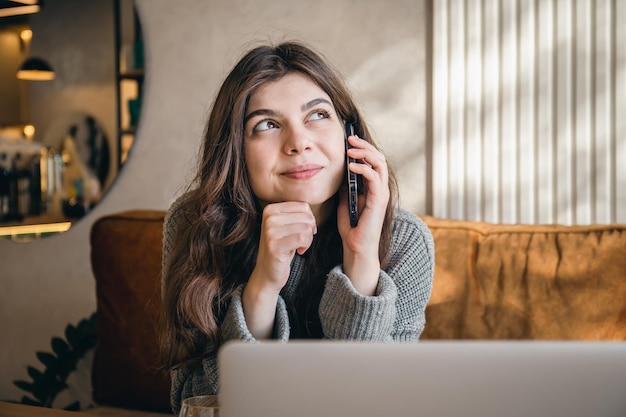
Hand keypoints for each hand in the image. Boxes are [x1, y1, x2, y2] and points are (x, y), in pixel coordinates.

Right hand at [242, 201, 316, 337]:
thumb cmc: (282, 248)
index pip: (303, 206)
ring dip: (308, 240)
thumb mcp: (287, 227)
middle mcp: (268, 217)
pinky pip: (302, 238)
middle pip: (306, 217)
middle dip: (310, 230)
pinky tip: (299, 251)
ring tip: (300, 246)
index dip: (310, 220)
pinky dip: (306, 246)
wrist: (267, 272)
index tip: (304, 232)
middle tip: (303, 241)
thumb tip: (312, 210)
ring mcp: (270, 231)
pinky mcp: (274, 245)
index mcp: (271, 209)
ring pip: (305, 227)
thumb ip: (297, 214)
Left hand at [337, 134, 389, 294]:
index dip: (362, 149)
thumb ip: (346, 187)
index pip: (372, 161)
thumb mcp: (344, 201)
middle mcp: (380, 188)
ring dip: (365, 153)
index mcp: (373, 187)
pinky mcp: (378, 200)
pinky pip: (374, 178)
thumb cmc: (351, 227)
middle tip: (350, 138)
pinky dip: (364, 168)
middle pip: (378, 158)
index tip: (348, 140)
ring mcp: (381, 193)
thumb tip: (341, 173)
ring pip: (379, 164)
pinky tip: (351, 166)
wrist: (355, 247)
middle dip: (364, 146)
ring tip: (350, 149)